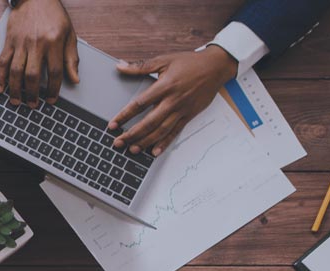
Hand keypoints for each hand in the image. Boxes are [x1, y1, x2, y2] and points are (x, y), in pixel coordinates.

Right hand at [0, 0, 79, 107]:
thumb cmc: (54, 15)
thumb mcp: (69, 34)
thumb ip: (71, 58)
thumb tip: (74, 79)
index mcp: (54, 42)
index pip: (54, 72)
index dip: (53, 89)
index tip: (51, 100)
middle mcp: (36, 44)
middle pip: (32, 75)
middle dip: (32, 94)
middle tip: (32, 105)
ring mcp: (21, 43)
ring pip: (15, 71)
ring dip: (15, 89)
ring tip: (16, 101)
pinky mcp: (9, 41)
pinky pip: (2, 61)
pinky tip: (0, 88)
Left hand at [108, 46, 237, 155]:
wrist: (216, 67)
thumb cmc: (190, 62)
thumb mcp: (164, 60)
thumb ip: (140, 66)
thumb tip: (119, 66)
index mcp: (164, 86)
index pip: (140, 104)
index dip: (124, 115)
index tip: (113, 124)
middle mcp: (173, 101)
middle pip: (149, 122)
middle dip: (132, 134)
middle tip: (118, 142)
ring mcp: (182, 110)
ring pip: (161, 130)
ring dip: (146, 141)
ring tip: (132, 149)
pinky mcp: (189, 116)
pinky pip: (175, 132)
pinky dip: (165, 143)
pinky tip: (155, 151)